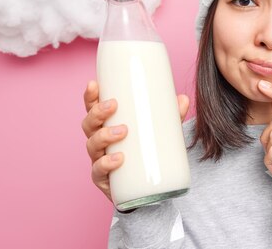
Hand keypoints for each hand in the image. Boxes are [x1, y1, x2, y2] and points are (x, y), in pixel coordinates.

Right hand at [81, 80, 189, 201]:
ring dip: (104, 136)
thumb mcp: (159, 132)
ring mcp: (99, 160)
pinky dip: (106, 163)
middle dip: (97, 113)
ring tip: (123, 131)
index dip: (90, 96)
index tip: (94, 83)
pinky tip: (118, 159)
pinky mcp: (104, 179)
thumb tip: (182, 99)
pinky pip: (98, 171)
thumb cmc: (147, 152)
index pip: (92, 108)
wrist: (146, 188)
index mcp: (107, 125)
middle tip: (113, 105)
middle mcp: (99, 142)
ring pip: (92, 145)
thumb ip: (171, 116)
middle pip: (89, 124)